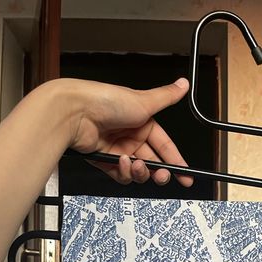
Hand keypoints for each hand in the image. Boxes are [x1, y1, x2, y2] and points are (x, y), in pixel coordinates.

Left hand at [65, 77, 193, 186]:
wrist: (76, 112)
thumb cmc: (106, 101)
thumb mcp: (144, 100)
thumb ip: (166, 97)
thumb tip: (183, 85)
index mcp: (142, 122)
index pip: (164, 145)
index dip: (175, 160)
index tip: (185, 174)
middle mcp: (130, 135)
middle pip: (152, 161)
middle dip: (159, 171)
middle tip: (163, 176)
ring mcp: (118, 149)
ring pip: (137, 171)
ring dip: (140, 172)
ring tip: (137, 165)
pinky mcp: (104, 160)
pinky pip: (120, 174)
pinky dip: (123, 172)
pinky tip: (121, 162)